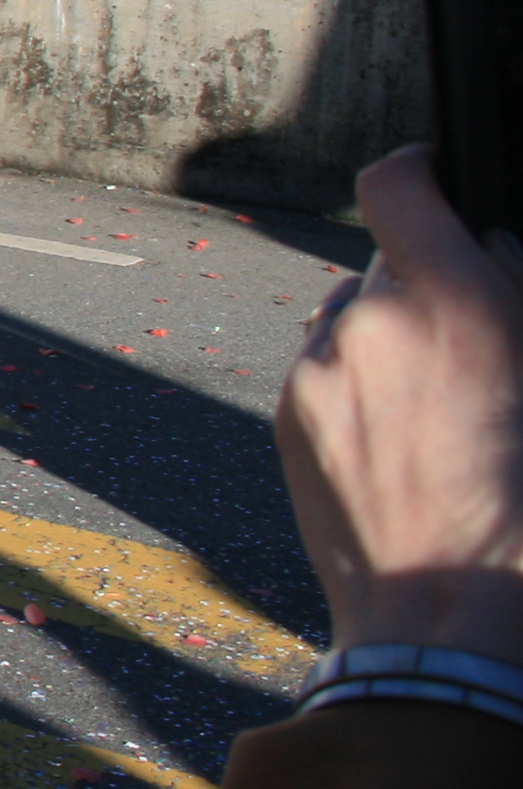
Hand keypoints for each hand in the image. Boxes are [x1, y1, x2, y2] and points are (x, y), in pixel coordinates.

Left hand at [277, 146, 522, 659]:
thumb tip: (489, 251)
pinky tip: (402, 445)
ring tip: (441, 413)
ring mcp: (320, 370)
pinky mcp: (288, 415)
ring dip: (390, 341)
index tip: (435, 178)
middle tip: (474, 348)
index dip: (417, 171)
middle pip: (387, 266)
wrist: (450, 617)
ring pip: (355, 322)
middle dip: (427, 289)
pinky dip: (359, 387)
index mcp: (455, 306)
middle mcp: (373, 324)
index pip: (398, 186)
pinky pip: (328, 373)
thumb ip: (512, 301)